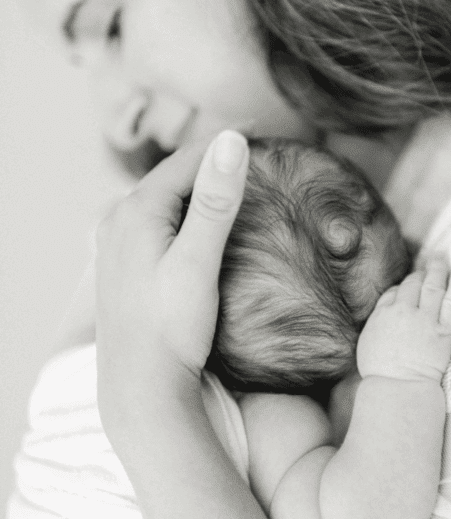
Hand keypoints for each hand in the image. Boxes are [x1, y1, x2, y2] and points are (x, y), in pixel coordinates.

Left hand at [95, 130, 248, 430]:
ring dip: (199, 187)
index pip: (188, 159)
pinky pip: (158, 223)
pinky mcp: (123, 266)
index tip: (265, 130)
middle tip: (257, 152)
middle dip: (214, 161)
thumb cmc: (171, 328)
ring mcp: (116, 243)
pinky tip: (204, 223)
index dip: (228, 143)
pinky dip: (185, 212)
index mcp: (136, 211)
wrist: (140, 388)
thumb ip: (214, 201)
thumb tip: (232, 141)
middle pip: (175, 176)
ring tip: (237, 181)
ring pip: (165, 199)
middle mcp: (118, 219)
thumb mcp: (198, 262)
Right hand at [356, 258, 450, 382]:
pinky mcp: (444, 330)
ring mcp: (426, 320)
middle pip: (414, 284)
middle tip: (430, 261)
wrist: (399, 388)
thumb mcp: (368, 339)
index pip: (396, 291)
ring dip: (438, 269)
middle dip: (421, 273)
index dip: (405, 287)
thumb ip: (379, 317)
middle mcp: (404, 312)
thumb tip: (392, 301)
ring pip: (433, 286)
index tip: (412, 285)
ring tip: (442, 258)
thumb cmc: (381, 370)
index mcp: (384, 314)